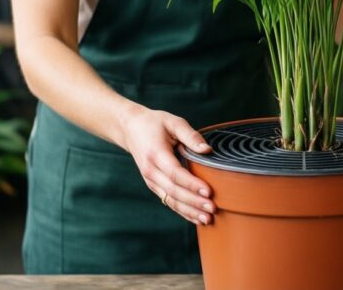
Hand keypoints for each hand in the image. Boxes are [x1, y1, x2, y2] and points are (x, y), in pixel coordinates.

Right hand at [119, 106, 215, 225]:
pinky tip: (196, 218)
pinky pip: (168, 201)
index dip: (192, 184)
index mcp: (156, 154)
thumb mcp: (173, 122)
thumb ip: (191, 136)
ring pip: (170, 200)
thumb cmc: (154, 123)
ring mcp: (150, 180)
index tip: (209, 191)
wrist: (130, 129)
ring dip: (189, 211)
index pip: (175, 173)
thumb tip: (208, 150)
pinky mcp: (153, 185)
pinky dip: (182, 211)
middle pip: (173, 191)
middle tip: (213, 209)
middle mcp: (151, 171)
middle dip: (194, 202)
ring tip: (207, 219)